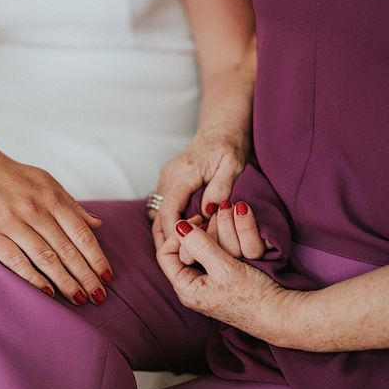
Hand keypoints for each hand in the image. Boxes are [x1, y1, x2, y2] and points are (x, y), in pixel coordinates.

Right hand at [0, 150, 111, 305]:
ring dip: (64, 281)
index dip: (96, 257)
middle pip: (66, 249)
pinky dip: (32, 277)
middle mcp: (34, 210)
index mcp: (52, 198)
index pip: (81, 233)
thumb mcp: (47, 183)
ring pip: (44, 257)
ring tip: (78, 298)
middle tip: (99, 296)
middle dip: (85, 275)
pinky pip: (14, 259)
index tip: (107, 277)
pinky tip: (47, 292)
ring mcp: (11, 221)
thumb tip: (98, 223)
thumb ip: (71, 205)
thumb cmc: (15, 177)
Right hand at [151, 125, 247, 244]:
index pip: (169, 211)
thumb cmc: (229, 146)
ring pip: (157, 212)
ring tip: (180, 252)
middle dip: (164, 239)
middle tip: (178, 260)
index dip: (173, 235)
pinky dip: (168, 221)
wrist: (221, 127)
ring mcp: (166, 178)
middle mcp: (169, 176)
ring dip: (165, 231)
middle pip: (157, 216)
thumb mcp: (232, 167)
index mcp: (183, 174)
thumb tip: (208, 212)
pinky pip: (163, 205)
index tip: (184, 251)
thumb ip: (220, 189)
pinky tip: (181, 234)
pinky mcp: (168, 180)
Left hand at [156, 218, 291, 342]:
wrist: (279, 314)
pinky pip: (210, 256)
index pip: (165, 254)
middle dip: (193, 232)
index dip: (177, 234)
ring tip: (221, 223)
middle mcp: (192, 288)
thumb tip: (178, 226)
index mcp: (186, 288)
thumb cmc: (253, 296)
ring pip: (196, 252)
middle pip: (180, 252)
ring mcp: (206, 285)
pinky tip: (228, 235)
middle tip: (209, 218)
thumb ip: (200, 245)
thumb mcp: (224, 267)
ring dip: (206, 234)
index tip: (198, 219)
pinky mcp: (221, 281)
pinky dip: (216, 242)